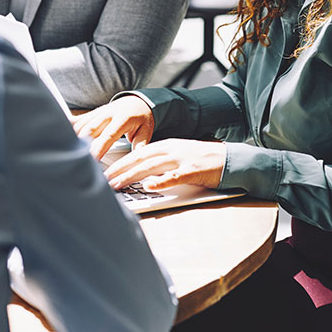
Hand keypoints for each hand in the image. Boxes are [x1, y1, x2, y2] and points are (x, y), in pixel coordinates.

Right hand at [72, 95, 155, 159]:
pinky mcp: (93, 113)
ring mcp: (99, 112)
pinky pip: (78, 120)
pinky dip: (69, 127)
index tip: (92, 160)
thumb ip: (140, 146)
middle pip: (90, 129)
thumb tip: (136, 161)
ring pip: (81, 125)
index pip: (108, 135)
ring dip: (73, 138)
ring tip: (66, 152)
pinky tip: (61, 135)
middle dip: (81, 145)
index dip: (98, 148)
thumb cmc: (142, 118)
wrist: (137, 101)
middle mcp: (108, 113)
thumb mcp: (146, 131)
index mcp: (122, 118)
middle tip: (76, 160)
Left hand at [105, 139, 225, 191]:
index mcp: (166, 145)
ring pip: (150, 167)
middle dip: (119, 169)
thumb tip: (139, 174)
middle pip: (139, 159)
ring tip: (116, 184)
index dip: (119, 162)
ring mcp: (181, 159)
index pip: (137, 153)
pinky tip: (148, 186)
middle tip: (102, 179)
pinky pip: (173, 177)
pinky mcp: (192, 171)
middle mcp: (170, 150)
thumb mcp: (178, 156)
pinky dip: (159, 182)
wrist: (228, 159)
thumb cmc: (202, 160)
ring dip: (131, 176)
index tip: (104, 171)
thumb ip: (159, 163)